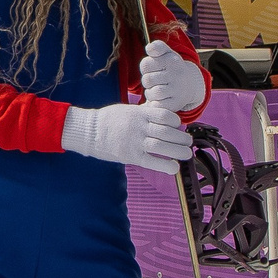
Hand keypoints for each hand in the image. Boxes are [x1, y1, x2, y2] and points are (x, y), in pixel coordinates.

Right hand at [59, 101, 191, 170]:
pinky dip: (166, 165)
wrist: (89, 131)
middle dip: (182, 138)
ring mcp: (135, 141)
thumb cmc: (109, 120)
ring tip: (186, 154)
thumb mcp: (128, 110)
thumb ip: (145, 113)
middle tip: (188, 142)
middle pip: (168, 132)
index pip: (165, 116)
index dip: (176, 122)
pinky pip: (152, 161)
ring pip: (163, 146)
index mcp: (139, 113)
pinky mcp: (131, 155)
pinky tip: (174, 167)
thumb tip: (163, 115)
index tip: (178, 127)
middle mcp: (139, 126)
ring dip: (179, 151)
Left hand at [138, 40, 205, 114]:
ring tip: (157, 90)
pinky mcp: (176, 104)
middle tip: (155, 81)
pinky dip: (155, 103)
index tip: (153, 68)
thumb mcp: (167, 53)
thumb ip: (157, 47)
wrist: (191, 85)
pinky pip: (157, 105)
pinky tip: (161, 99)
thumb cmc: (172, 68)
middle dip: (147, 81)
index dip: (146, 67)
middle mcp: (177, 74)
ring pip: (152, 93)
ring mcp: (178, 89)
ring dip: (150, 93)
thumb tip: (149, 48)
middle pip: (147, 79)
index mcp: (172, 60)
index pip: (145, 64)